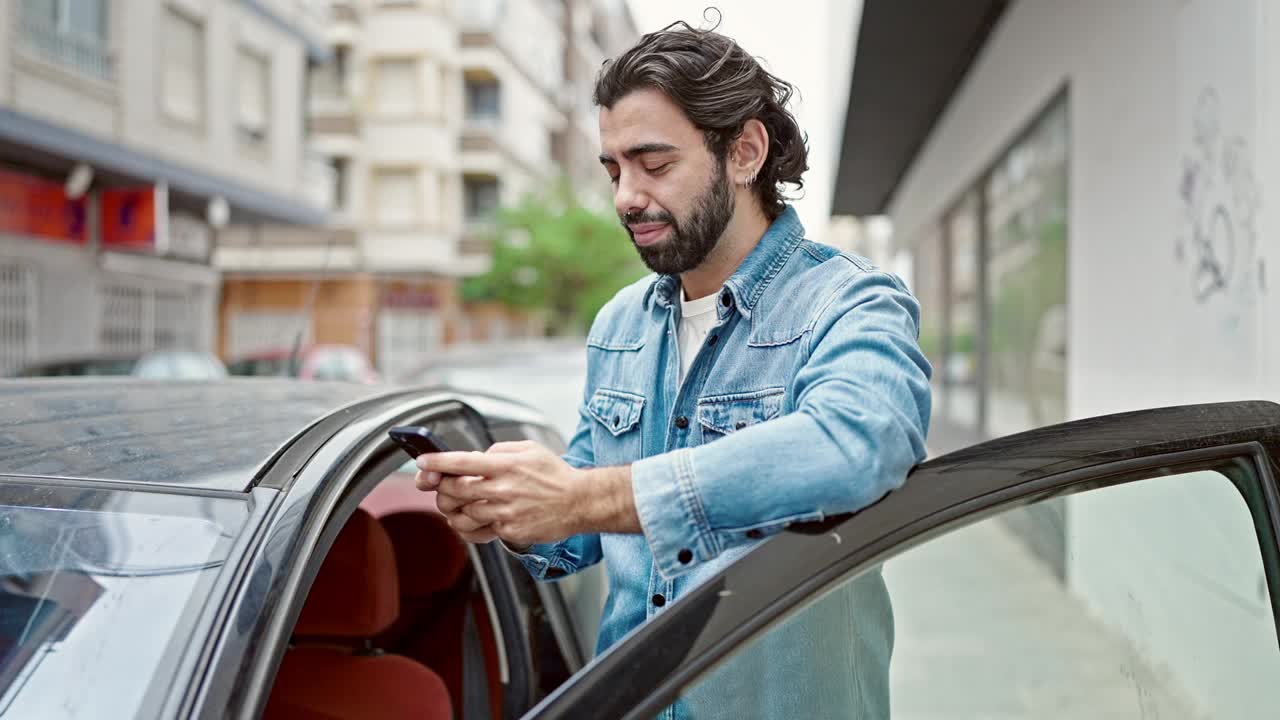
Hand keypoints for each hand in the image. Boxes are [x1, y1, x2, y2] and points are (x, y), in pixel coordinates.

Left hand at [415, 441, 587, 545]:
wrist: (579, 502)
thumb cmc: (555, 475)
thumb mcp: (529, 450)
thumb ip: (499, 450)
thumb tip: (477, 457)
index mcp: (505, 465)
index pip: (461, 462)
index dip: (436, 462)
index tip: (421, 462)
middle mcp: (502, 489)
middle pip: (454, 490)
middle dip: (440, 488)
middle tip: (441, 486)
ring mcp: (504, 513)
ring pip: (462, 514)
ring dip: (454, 509)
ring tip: (460, 504)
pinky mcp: (509, 531)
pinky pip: (478, 531)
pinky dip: (471, 526)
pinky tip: (476, 519)